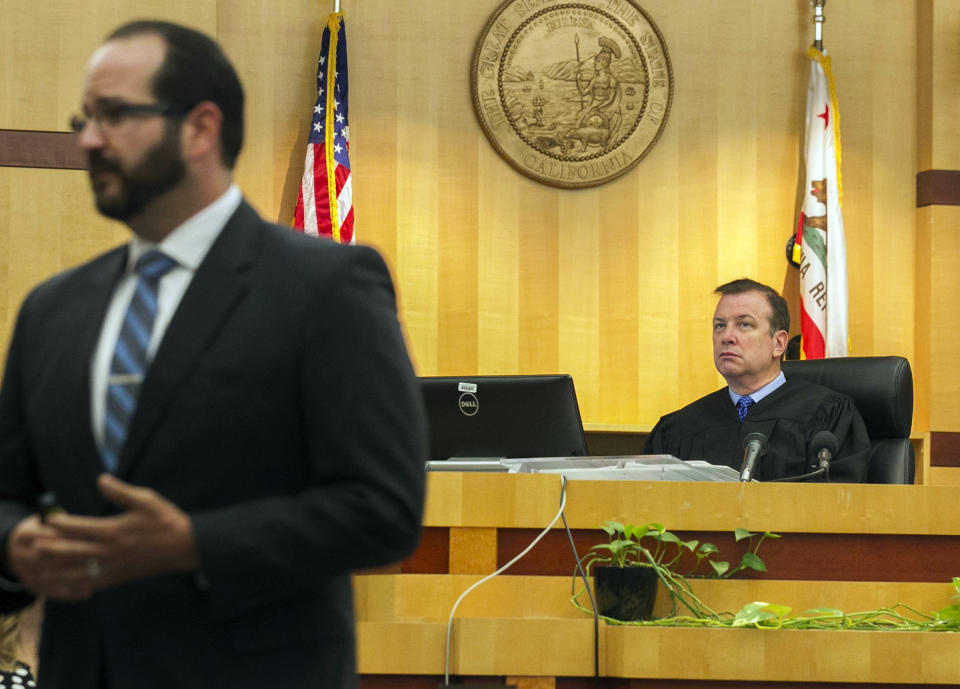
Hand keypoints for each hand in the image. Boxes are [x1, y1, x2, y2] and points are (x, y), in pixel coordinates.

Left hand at [9, 475, 199, 598]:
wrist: (184, 547)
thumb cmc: (166, 521)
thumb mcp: (146, 499)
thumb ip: (121, 491)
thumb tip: (100, 479)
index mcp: (114, 530)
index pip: (78, 527)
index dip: (60, 523)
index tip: (48, 519)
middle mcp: (109, 551)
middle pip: (71, 552)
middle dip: (51, 548)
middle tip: (36, 544)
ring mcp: (114, 566)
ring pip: (78, 571)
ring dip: (59, 569)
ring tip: (44, 566)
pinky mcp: (120, 576)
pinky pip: (93, 582)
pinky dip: (78, 583)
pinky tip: (70, 581)